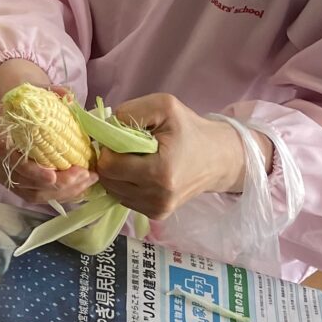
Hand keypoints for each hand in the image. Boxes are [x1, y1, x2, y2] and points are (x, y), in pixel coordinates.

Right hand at [0, 60, 96, 205]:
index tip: (53, 176)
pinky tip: (82, 186)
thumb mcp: (40, 93)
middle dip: (57, 184)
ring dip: (63, 191)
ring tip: (88, 178)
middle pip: (23, 182)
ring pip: (33, 194)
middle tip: (83, 174)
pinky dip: (62, 195)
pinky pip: (40, 197)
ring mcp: (7, 175)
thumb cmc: (31, 105)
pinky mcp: (20, 186)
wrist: (21, 114)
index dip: (30, 170)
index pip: (6, 157)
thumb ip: (53, 93)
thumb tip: (68, 97)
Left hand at [93, 94, 247, 218]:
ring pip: (112, 190)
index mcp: (160, 172)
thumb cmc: (190, 129)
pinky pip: (124, 198)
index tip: (121, 137)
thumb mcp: (164, 106)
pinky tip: (141, 172)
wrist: (219, 158)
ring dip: (117, 173)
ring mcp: (157, 210)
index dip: (108, 148)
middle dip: (111, 160)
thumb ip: (130, 112)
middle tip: (127, 147)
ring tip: (137, 159)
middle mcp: (157, 197)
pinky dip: (126, 184)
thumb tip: (102, 127)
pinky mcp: (156, 215)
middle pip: (107, 180)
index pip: (109, 165)